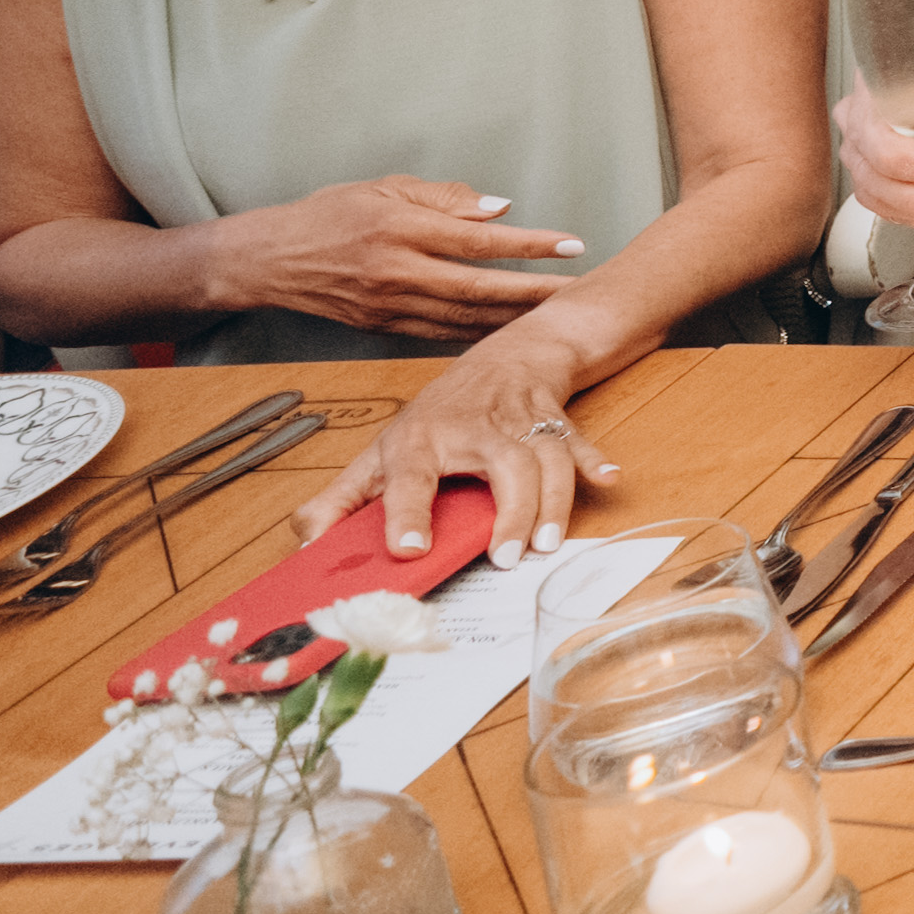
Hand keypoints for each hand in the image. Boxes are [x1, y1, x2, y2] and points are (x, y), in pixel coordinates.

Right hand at [208, 175, 586, 341]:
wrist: (269, 259)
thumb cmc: (329, 214)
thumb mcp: (384, 188)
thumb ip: (444, 197)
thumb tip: (500, 209)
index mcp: (399, 229)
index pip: (476, 240)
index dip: (528, 244)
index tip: (572, 244)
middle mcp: (396, 271)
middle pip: (479, 287)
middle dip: (535, 291)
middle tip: (582, 291)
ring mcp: (389, 305)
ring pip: (464, 318)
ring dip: (515, 318)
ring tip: (559, 315)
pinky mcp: (383, 327)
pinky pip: (442, 334)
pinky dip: (481, 334)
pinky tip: (513, 333)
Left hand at [301, 333, 615, 558]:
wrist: (507, 356)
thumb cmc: (442, 413)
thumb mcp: (383, 451)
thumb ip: (343, 499)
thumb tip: (306, 541)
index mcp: (421, 440)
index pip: (411, 477)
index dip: (406, 513)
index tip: (409, 548)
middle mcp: (473, 428)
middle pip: (501, 464)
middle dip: (508, 511)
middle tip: (505, 558)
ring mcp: (520, 421)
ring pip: (544, 456)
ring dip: (551, 501)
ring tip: (545, 544)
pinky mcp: (556, 419)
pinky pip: (579, 440)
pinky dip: (594, 461)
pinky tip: (608, 480)